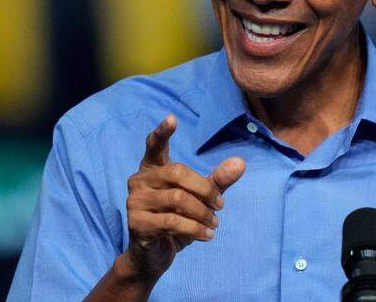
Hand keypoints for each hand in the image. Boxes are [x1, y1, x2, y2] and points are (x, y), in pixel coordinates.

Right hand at [122, 115, 245, 280]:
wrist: (153, 257)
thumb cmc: (176, 222)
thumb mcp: (199, 200)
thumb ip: (217, 181)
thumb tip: (241, 162)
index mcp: (152, 169)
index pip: (153, 145)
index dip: (162, 132)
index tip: (173, 118)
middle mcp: (139, 180)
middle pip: (177, 172)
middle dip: (205, 189)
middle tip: (220, 205)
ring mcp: (134, 202)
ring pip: (177, 199)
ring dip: (203, 212)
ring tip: (214, 223)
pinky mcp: (136, 223)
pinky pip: (172, 221)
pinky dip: (196, 228)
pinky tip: (207, 235)